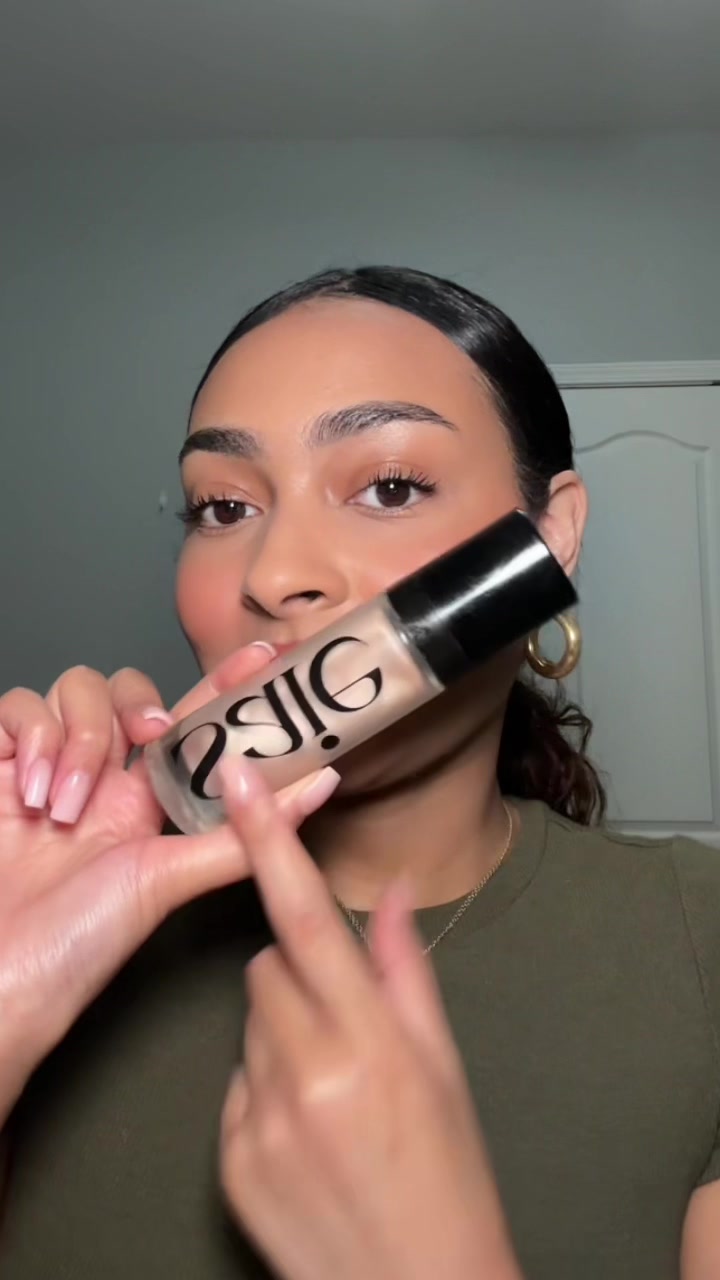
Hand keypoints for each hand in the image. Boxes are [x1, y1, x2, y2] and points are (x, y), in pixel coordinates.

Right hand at [0, 647, 338, 1119]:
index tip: (265, 654)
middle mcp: (101, 777)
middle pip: (126, 688)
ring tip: (63, 807)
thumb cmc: (77, 944)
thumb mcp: (169, 881)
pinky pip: (16, 707)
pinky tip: (29, 788)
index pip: (194, 722)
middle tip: (139, 738)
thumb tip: (322, 785)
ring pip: (74, 688)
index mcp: (147, 801)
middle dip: (134, 704)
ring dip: (78, 738)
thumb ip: (239, 836)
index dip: (227, 683)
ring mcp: (47, 767)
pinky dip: (29, 735)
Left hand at [218, 758, 521, 1279]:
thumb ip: (409, 971)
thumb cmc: (449, 1176)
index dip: (268, 843)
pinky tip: (305, 1132)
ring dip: (282, 1033)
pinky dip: (262, 1090)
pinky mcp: (229, 1159)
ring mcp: (261, 1119)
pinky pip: (234, 1086)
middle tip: (344, 1025)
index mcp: (371, 1039)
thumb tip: (397, 892)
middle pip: (268, 967)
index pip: (308, 918)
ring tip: (331, 1089)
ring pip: (250, 1023)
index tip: (237, 783)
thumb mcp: (445, 1066)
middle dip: (297, 974)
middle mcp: (308, 1071)